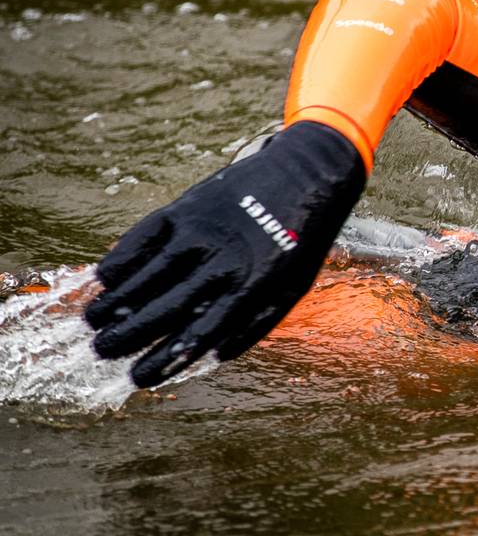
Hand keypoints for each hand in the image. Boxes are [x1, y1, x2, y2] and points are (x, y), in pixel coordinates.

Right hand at [85, 122, 365, 386]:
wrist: (308, 174)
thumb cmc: (300, 239)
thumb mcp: (292, 286)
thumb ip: (255, 323)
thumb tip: (214, 355)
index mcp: (252, 287)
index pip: (199, 334)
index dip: (164, 360)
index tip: (139, 378)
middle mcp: (222, 262)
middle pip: (164, 309)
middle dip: (128, 335)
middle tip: (102, 352)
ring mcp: (200, 232)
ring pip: (145, 276)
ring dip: (114, 303)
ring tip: (94, 323)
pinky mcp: (185, 208)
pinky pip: (142, 239)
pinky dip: (120, 260)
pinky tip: (104, 280)